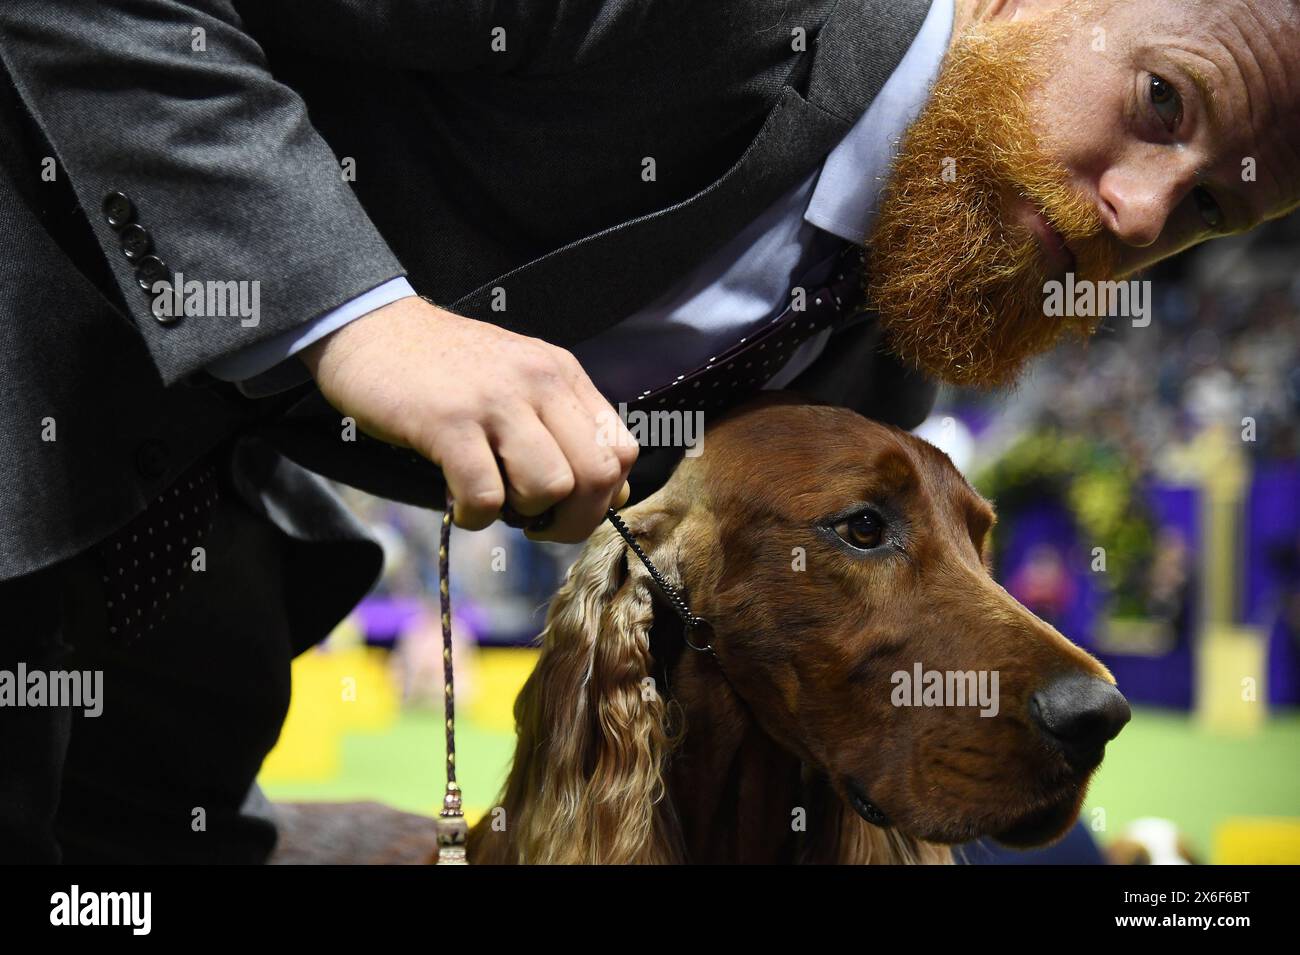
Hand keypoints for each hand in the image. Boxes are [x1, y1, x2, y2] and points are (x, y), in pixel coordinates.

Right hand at [300, 295, 636, 542]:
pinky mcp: (448, 422)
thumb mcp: (520, 382)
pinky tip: (458, 503)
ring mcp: (495, 400)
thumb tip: (613, 492)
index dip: (604, 495)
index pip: (622, 449)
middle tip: (536, 522)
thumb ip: (565, 428)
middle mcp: (539, 382)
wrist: (371, 328)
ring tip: (494, 501)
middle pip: (597, 474)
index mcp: (563, 374)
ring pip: (549, 486)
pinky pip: (485, 494)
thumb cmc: (445, 367)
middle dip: (574, 519)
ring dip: (523, 513)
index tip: (568, 507)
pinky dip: (475, 516)